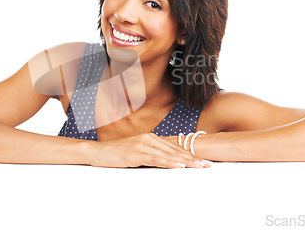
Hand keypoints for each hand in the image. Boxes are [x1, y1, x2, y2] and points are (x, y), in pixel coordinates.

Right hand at [90, 133, 210, 168]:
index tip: (202, 160)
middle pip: (174, 150)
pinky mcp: (135, 154)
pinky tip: (178, 166)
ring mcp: (141, 145)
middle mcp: (148, 139)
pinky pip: (155, 159)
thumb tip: (167, 161)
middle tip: (206, 165)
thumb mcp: (137, 152)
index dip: (189, 154)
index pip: (174, 147)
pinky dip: (168, 162)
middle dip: (192, 158)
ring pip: (167, 154)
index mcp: (150, 137)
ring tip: (197, 166)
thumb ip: (152, 154)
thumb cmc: (117, 154)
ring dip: (184, 161)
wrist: (98, 152)